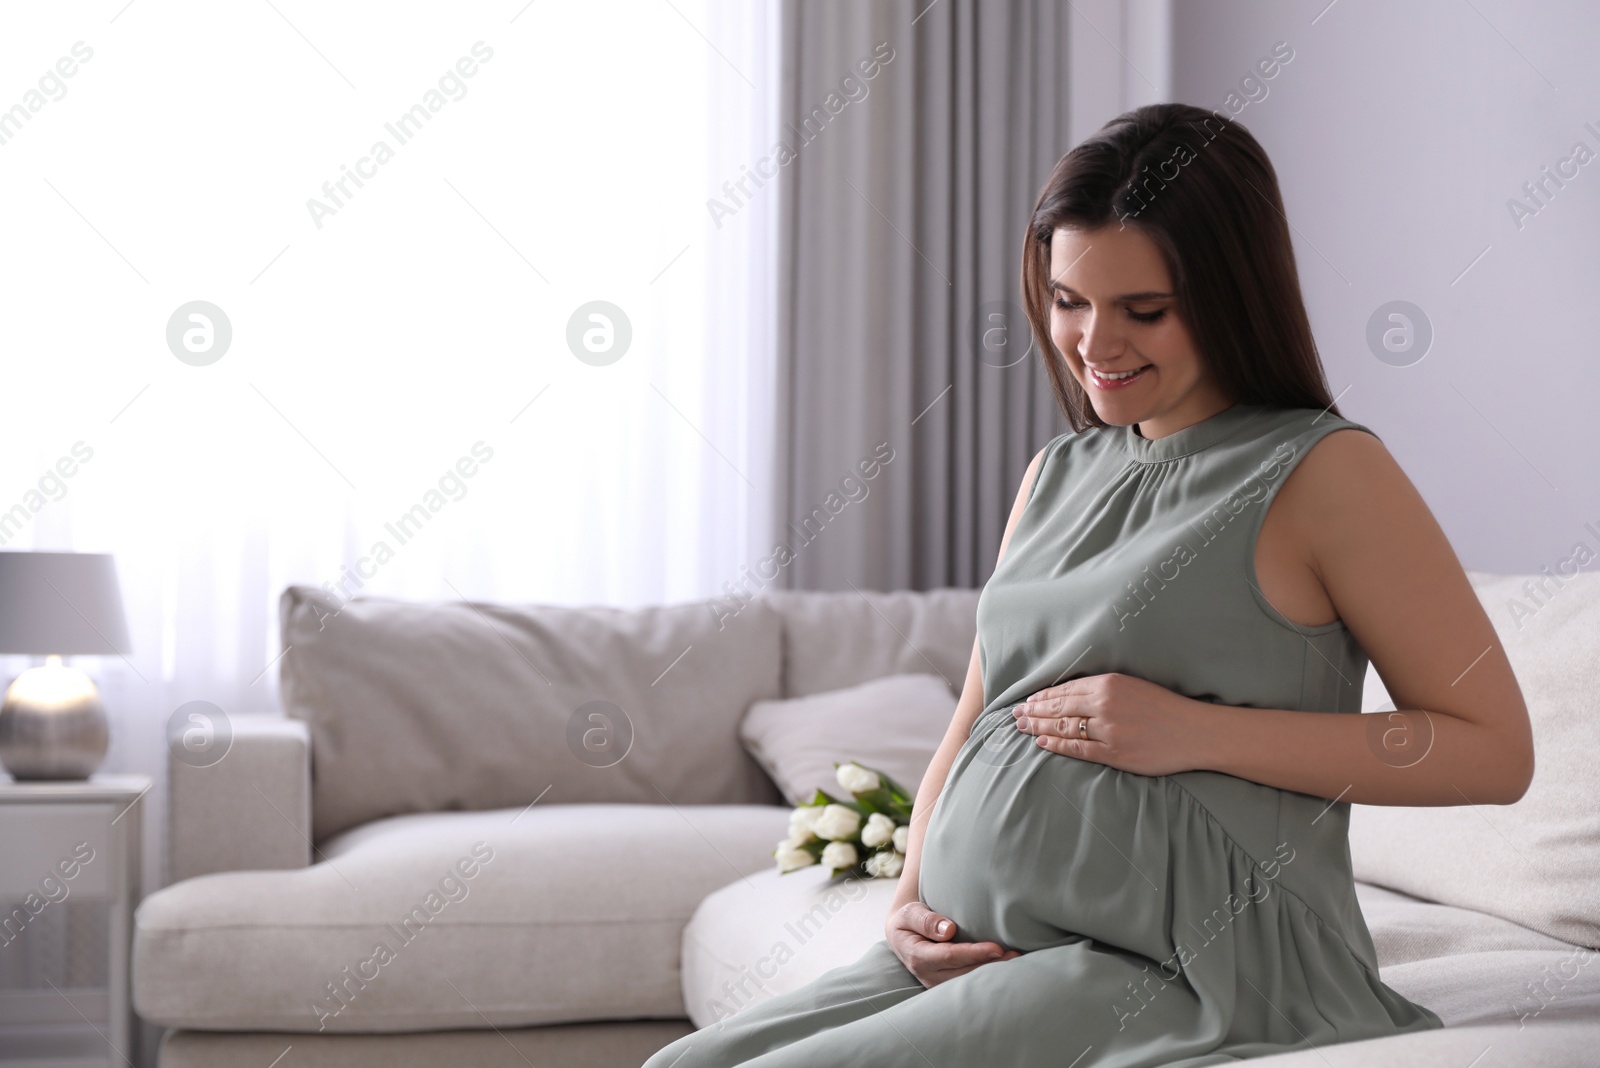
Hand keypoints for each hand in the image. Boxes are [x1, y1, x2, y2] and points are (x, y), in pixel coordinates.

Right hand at [885, 901, 1019, 987]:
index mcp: (918, 957)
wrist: (903, 936)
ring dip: (992, 975)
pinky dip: (987, 979)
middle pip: (964, 974)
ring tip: (1017, 962)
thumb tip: (948, 930)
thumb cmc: (909, 920)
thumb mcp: (911, 913)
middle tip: (1017, 955)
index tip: (997, 948)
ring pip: (968, 984)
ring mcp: (939, 984)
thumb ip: (926, 920)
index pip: (950, 957)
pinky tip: (1006, 970)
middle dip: (991, 966)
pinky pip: (969, 986)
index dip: (974, 954)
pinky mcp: (948, 987)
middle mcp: (929, 976)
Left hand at [1012, 672, 1204, 776]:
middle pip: (1058, 708)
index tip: (1027, 700)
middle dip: (1033, 711)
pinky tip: (1042, 743)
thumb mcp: (1133, 686)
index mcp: (1109, 683)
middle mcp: (1105, 704)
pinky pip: (1078, 749)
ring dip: (1039, 727)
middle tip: (1016, 715)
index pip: (1065, 690)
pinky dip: (1057, 745)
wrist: (1195, 731)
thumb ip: (1103, 689)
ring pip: (1063, 728)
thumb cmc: (1165, 708)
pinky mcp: (1114, 752)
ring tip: (1023, 728)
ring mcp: (1108, 730)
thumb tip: (1072, 694)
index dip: (1042, 696)